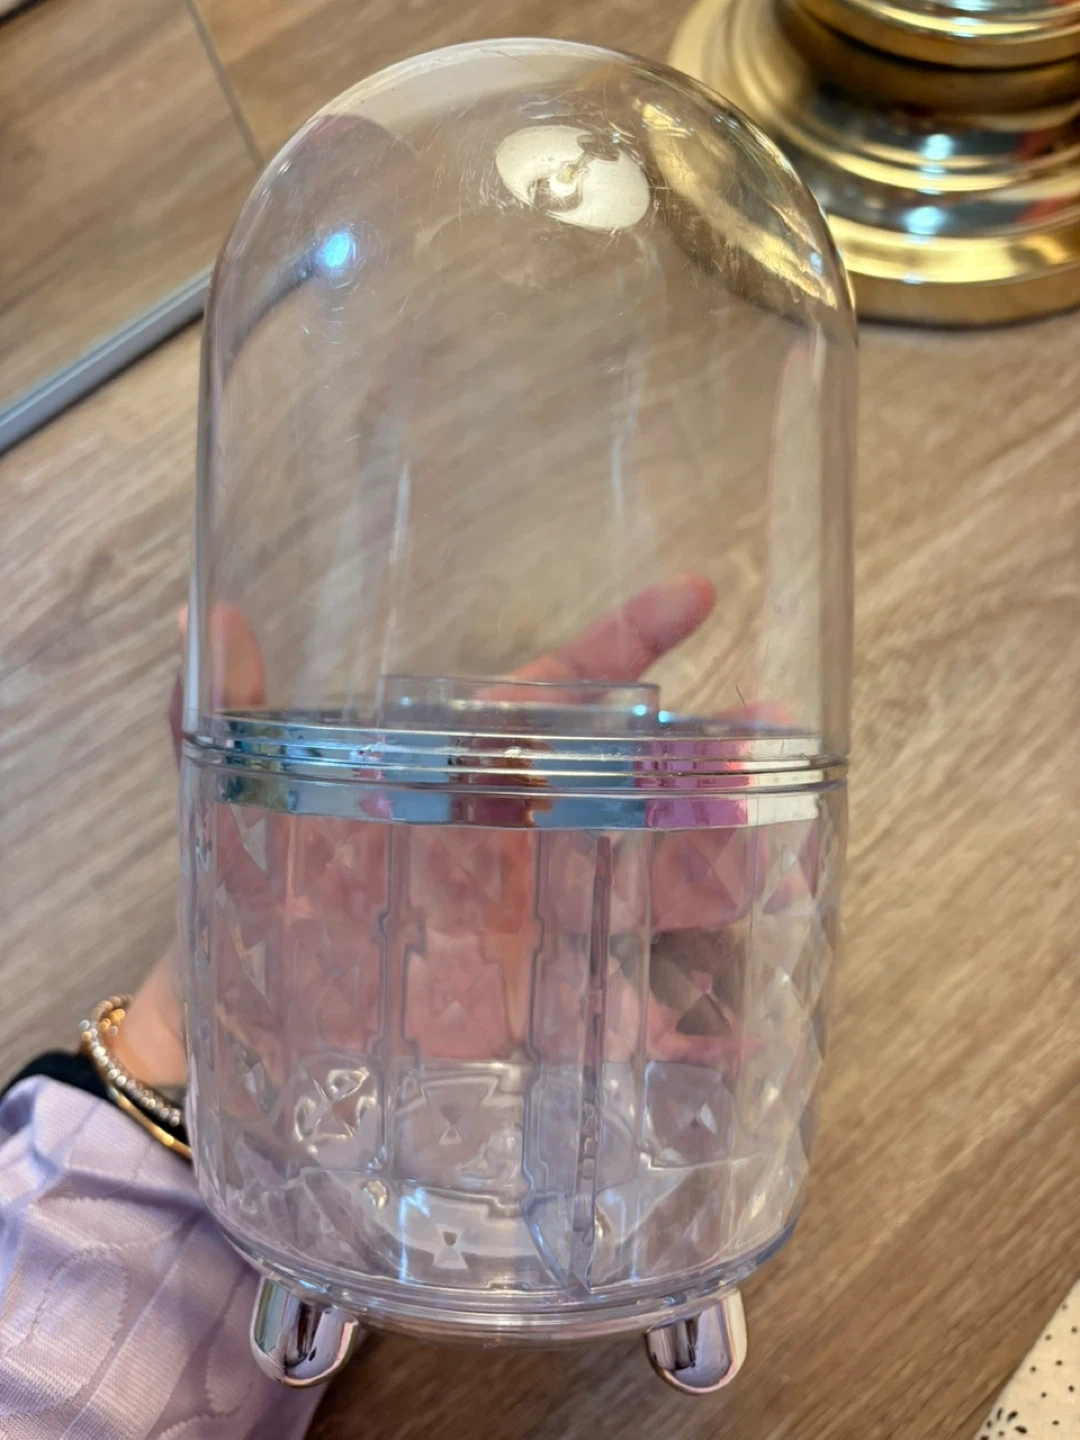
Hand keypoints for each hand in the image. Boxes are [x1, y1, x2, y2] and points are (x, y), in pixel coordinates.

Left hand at [117, 578, 719, 1086]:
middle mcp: (521, 837)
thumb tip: (209, 622)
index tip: (695, 597)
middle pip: (637, 791)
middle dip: (711, 774)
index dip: (625, 640)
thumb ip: (226, 715)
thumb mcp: (236, 803)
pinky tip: (744, 1031)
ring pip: (653, 889)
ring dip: (724, 881)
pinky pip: (628, 1013)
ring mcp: (540, 923)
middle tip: (773, 765)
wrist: (229, 1030)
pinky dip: (689, 1027)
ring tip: (787, 876)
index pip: (560, 689)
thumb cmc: (248, 897)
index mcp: (466, 769)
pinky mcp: (538, 1010)